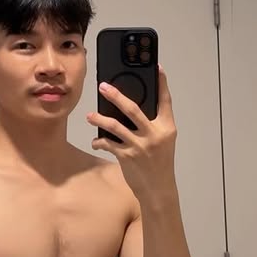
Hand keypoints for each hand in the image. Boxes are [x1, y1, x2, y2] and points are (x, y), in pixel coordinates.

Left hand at [86, 64, 177, 198]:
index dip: (162, 83)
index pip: (165, 101)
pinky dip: (100, 142)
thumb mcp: (162, 140)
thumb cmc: (159, 162)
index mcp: (167, 128)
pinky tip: (95, 141)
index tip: (157, 68)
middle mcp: (154, 135)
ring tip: (90, 116)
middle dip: (116, 96)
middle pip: (133, 109)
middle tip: (103, 86)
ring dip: (100, 119)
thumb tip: (130, 108)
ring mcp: (140, 146)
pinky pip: (109, 144)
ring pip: (115, 126)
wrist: (158, 188)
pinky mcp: (127, 156)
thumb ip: (152, 124)